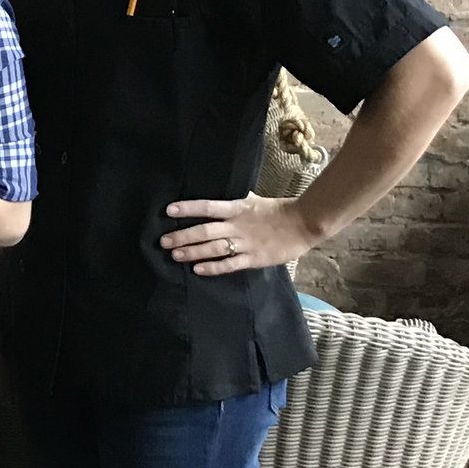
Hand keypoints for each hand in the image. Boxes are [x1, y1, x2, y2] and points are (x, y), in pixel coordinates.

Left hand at [160, 194, 320, 276]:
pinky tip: (197, 269)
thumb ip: (237, 202)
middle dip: (182, 236)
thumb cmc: (279, 211)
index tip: (168, 210)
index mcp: (238, 208)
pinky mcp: (253, 259)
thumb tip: (222, 198)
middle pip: (205, 231)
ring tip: (175, 255)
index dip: (188, 208)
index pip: (208, 207)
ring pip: (213, 248)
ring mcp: (245, 243)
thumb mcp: (255, 201)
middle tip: (164, 241)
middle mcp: (238, 226)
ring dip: (192, 252)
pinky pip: (229, 264)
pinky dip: (213, 267)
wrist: (305, 223)